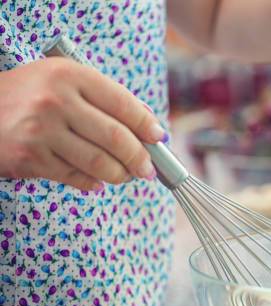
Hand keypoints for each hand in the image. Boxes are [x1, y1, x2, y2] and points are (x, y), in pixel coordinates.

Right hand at [0, 58, 165, 190]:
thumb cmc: (32, 96)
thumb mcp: (65, 82)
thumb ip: (104, 99)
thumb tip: (150, 127)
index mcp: (70, 75)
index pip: (123, 104)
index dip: (147, 125)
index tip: (158, 139)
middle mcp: (56, 102)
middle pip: (116, 138)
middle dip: (140, 158)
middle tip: (148, 170)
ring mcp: (41, 131)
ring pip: (99, 163)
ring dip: (121, 175)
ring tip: (126, 176)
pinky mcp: (30, 158)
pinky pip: (75, 177)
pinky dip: (93, 183)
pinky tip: (98, 181)